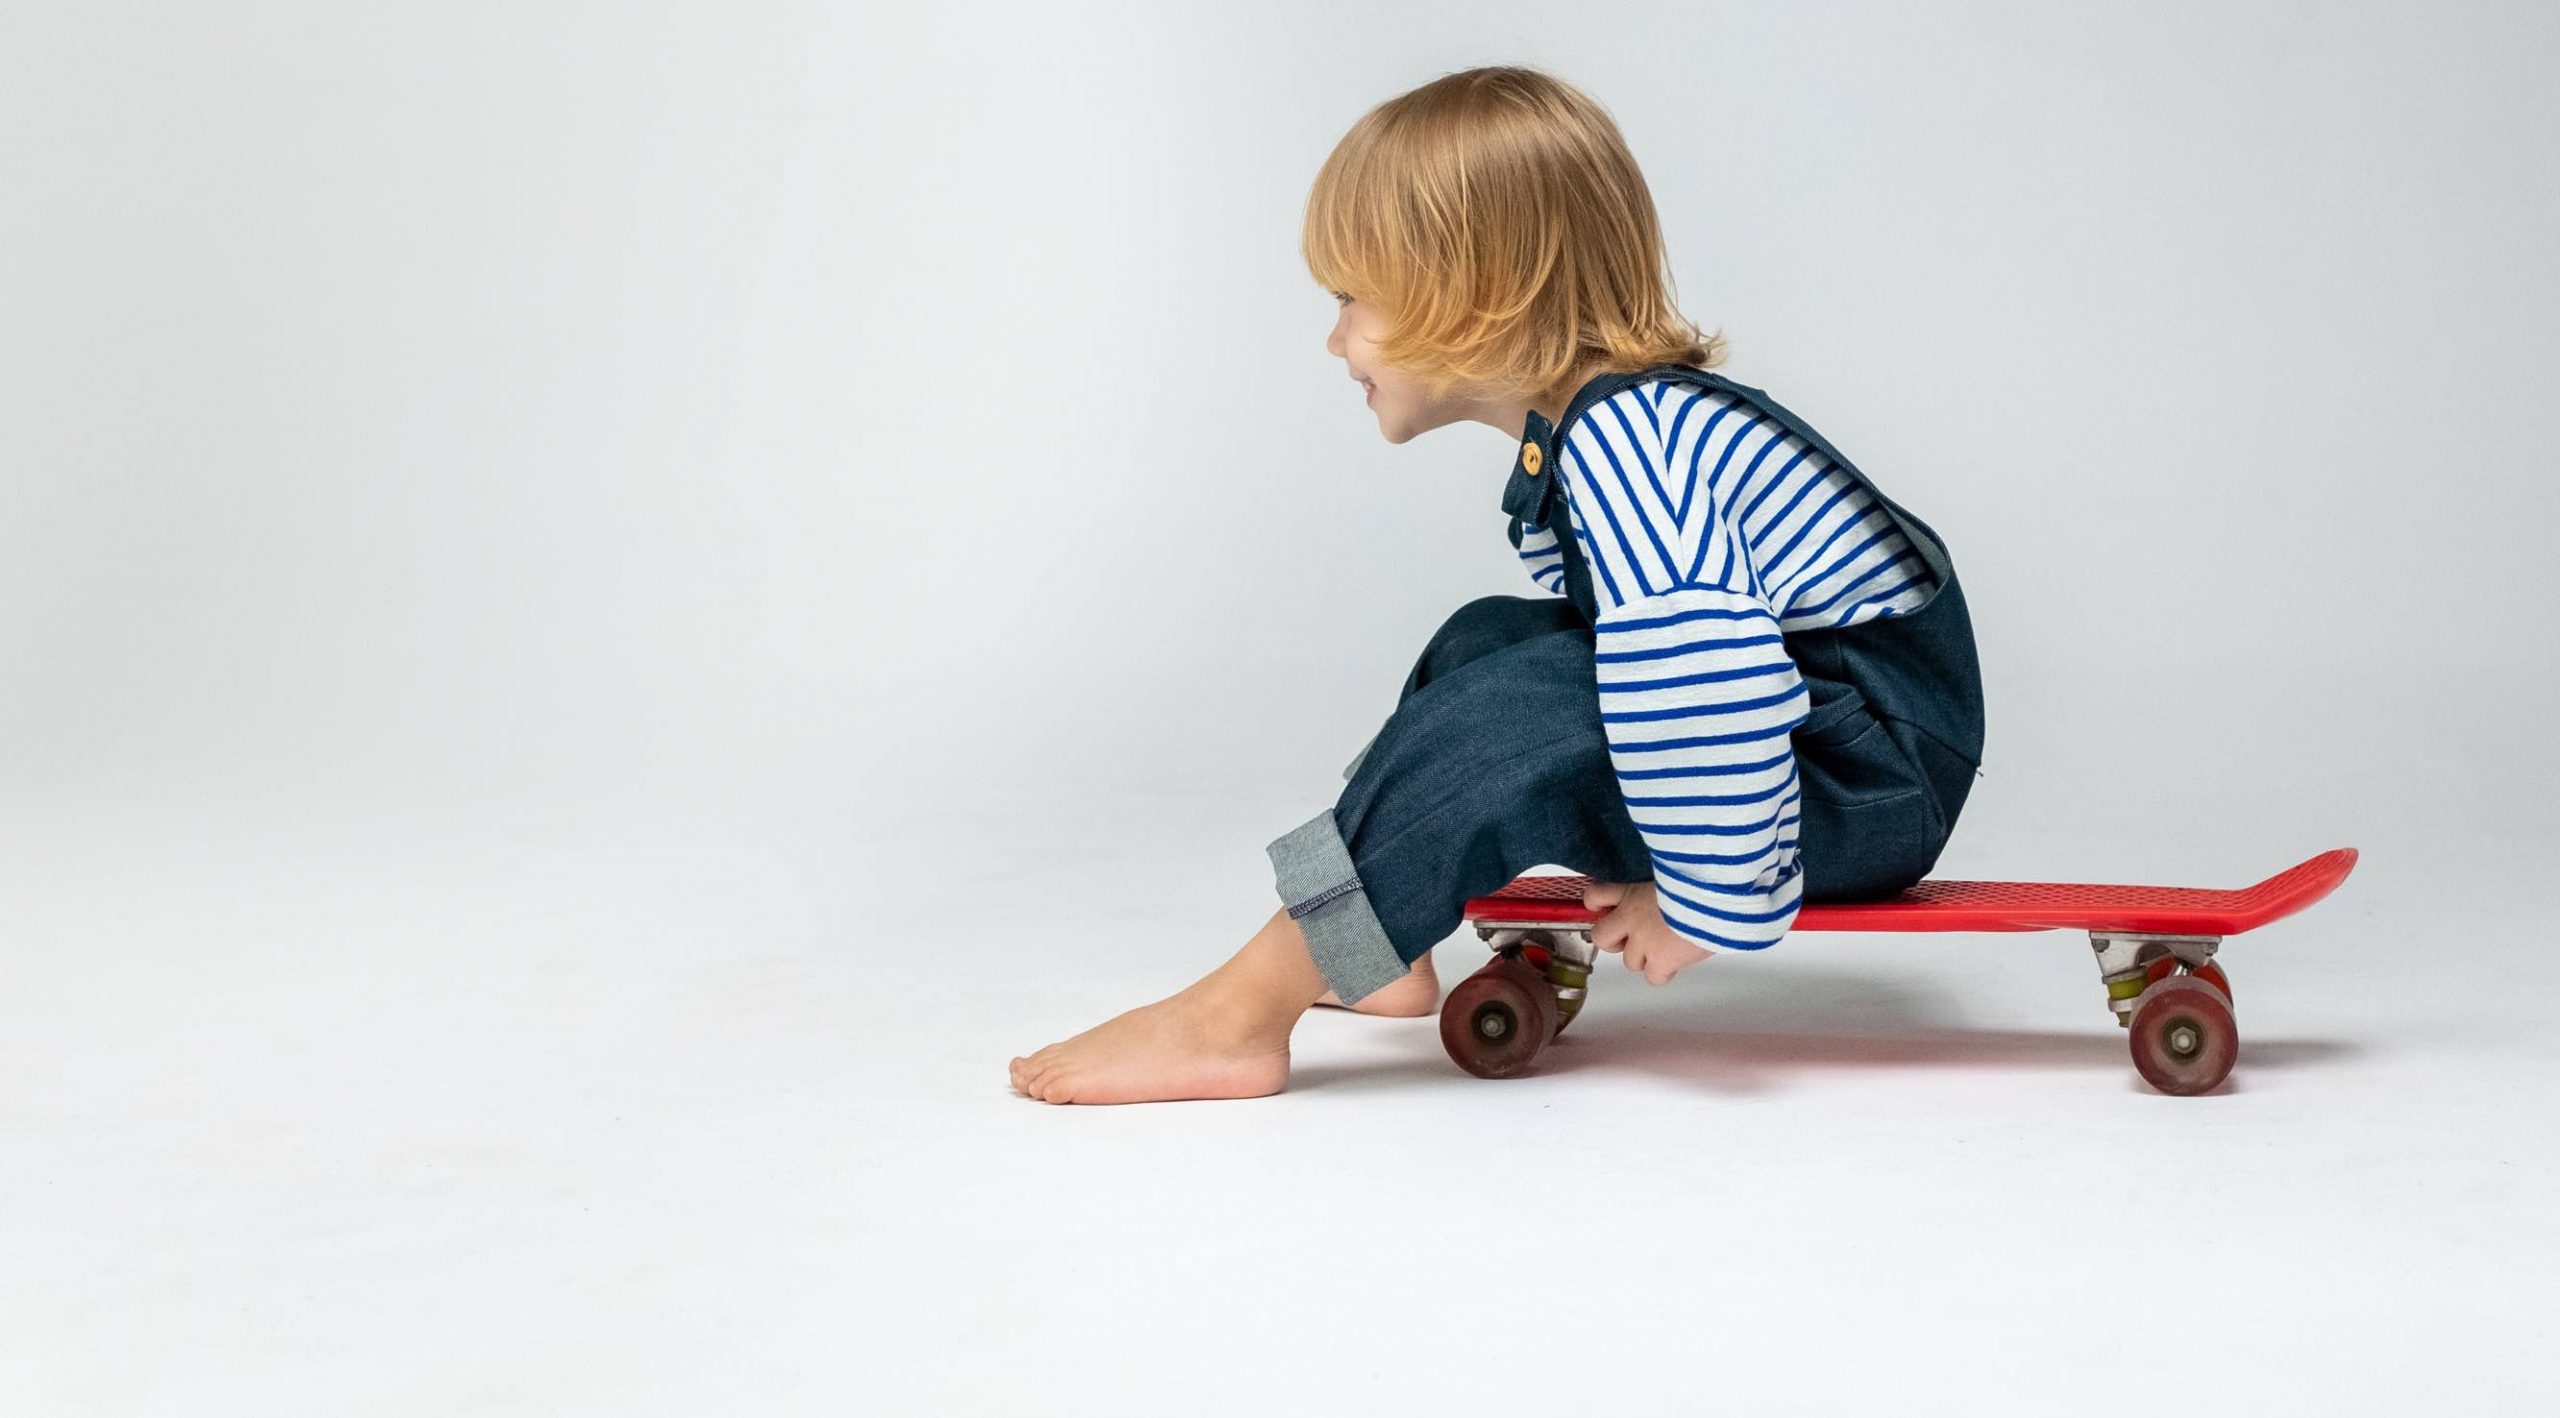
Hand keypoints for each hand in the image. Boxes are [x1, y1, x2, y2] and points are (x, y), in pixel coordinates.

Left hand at [1582, 879, 1713, 984]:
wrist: (1718, 896)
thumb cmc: (1702, 879)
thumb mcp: (1672, 873)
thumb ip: (1659, 885)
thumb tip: (1664, 892)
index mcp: (1632, 890)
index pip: (1595, 895)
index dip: (1598, 904)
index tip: (1605, 908)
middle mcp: (1631, 917)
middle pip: (1601, 936)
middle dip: (1614, 940)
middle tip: (1631, 938)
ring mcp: (1643, 942)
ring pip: (1630, 962)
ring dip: (1645, 957)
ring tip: (1667, 947)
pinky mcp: (1661, 962)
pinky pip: (1653, 977)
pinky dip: (1663, 972)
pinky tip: (1677, 961)